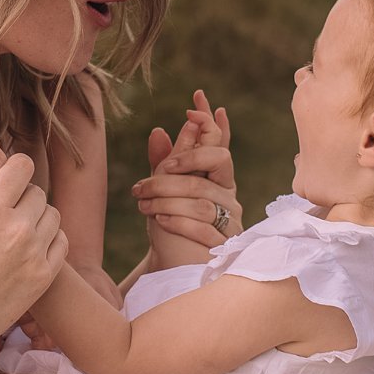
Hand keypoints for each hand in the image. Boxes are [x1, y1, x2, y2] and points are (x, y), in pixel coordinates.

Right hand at [0, 149, 66, 363]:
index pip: (21, 167)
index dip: (13, 166)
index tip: (7, 176)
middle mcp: (17, 229)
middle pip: (37, 192)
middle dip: (22, 195)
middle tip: (8, 207)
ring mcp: (34, 255)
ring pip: (52, 215)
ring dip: (37, 216)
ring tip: (20, 226)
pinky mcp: (43, 278)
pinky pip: (60, 243)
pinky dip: (50, 238)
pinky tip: (33, 244)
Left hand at [134, 88, 239, 249]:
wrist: (172, 264)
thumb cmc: (170, 223)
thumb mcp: (162, 190)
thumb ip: (164, 163)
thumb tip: (158, 131)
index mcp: (216, 177)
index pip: (219, 144)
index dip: (209, 125)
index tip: (190, 109)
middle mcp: (228, 195)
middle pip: (211, 169)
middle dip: (177, 170)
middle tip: (149, 178)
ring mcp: (230, 219)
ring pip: (202, 200)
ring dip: (167, 200)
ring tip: (143, 204)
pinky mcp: (225, 243)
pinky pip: (204, 227)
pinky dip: (179, 221)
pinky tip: (161, 220)